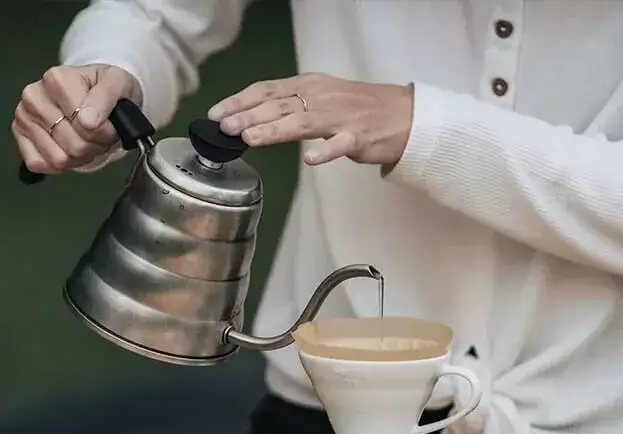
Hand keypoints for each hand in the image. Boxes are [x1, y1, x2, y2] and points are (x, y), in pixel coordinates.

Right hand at [12, 64, 140, 173]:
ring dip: (79, 157)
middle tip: (99, 133)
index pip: (85, 126)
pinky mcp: (19, 136)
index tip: (110, 123)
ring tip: (85, 139)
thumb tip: (87, 122)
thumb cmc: (105, 87)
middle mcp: (33, 96)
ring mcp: (23, 117)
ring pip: (58, 159)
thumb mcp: (117, 83)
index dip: (105, 132)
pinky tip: (68, 147)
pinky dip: (60, 163)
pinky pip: (40, 164)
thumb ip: (105, 98)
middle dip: (93, 145)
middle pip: (73, 145)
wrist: (95, 89)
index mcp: (55, 79)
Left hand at [208, 74, 413, 166]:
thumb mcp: (321, 97)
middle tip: (224, 127)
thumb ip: (291, 105)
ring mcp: (341, 117)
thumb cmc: (360, 108)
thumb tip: (252, 117)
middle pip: (278, 105)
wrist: (404, 115)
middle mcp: (321, 97)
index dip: (240, 101)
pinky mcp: (359, 138)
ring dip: (274, 130)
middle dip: (248, 115)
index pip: (267, 90)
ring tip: (251, 138)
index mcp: (310, 85)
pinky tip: (310, 159)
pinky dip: (325, 151)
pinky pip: (340, 145)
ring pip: (302, 122)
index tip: (217, 114)